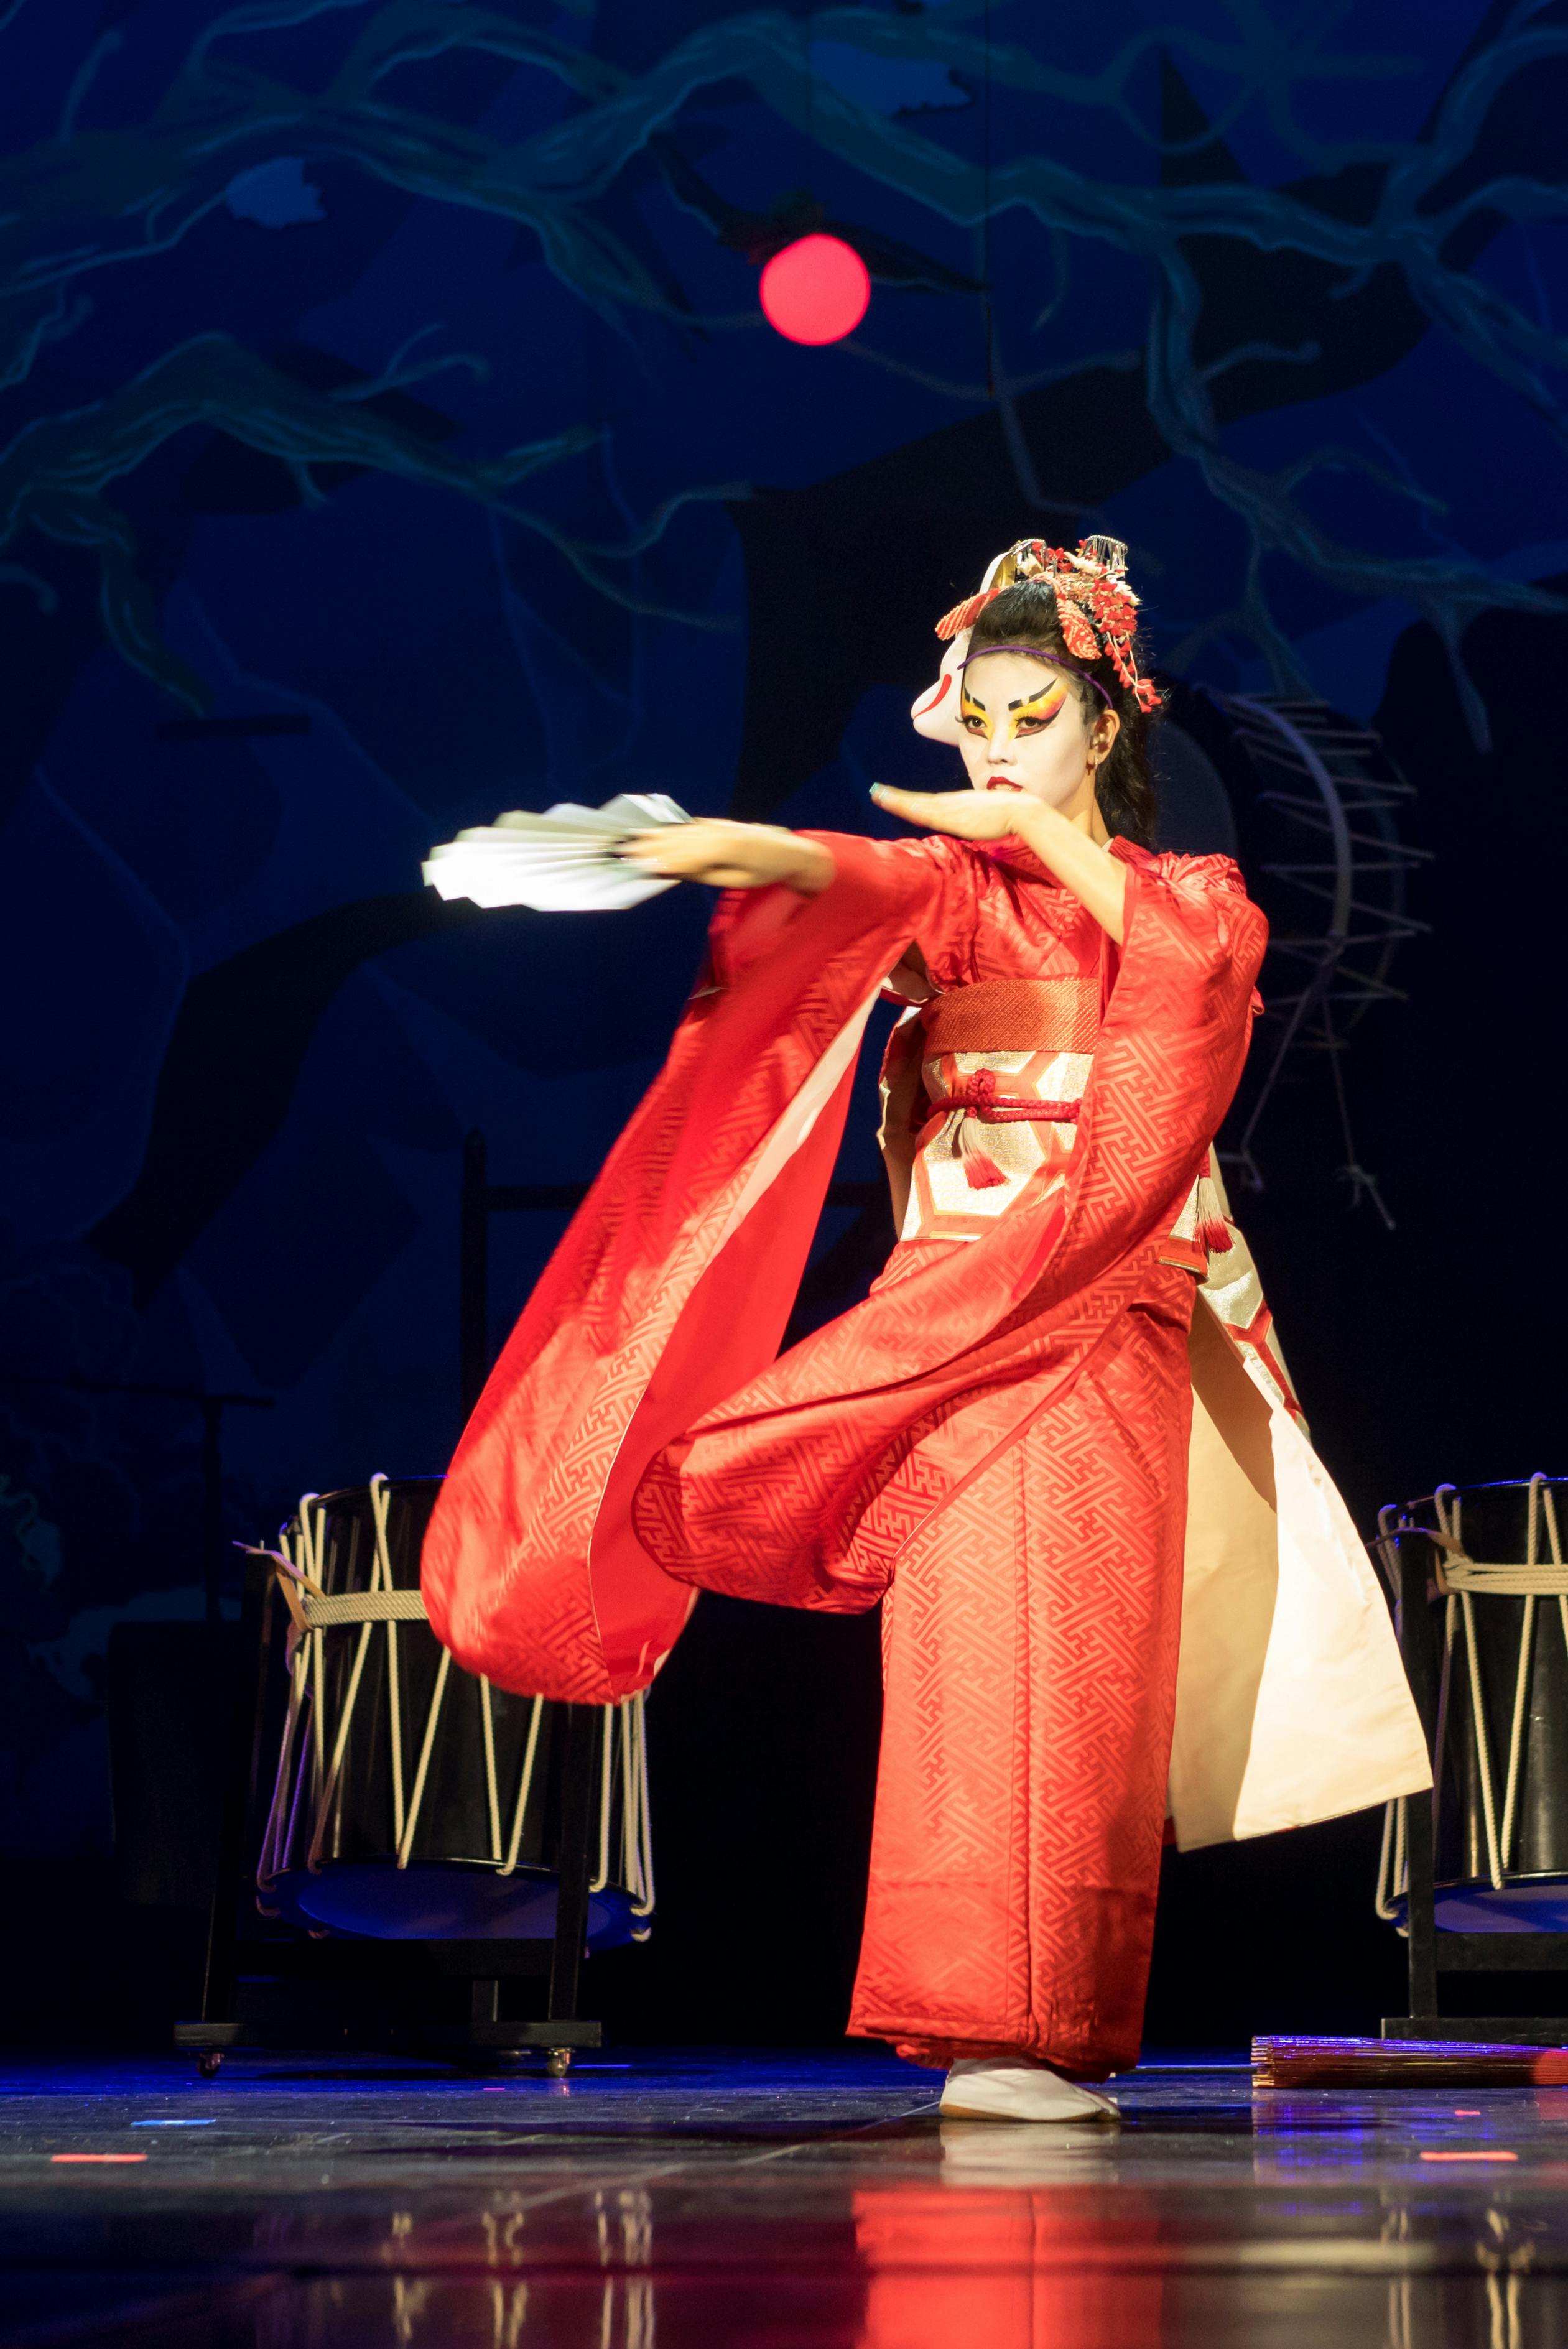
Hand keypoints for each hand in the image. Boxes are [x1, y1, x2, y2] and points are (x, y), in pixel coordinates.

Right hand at [619, 819, 832, 893]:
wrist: (787, 850)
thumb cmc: (764, 871)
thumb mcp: (737, 879)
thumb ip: (705, 873)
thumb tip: (675, 870)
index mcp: (725, 848)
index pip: (687, 856)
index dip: (662, 860)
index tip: (640, 864)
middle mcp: (718, 831)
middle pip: (678, 841)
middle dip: (650, 847)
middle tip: (623, 852)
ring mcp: (716, 825)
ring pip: (680, 832)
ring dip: (655, 836)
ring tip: (631, 840)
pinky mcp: (714, 823)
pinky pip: (687, 826)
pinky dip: (669, 829)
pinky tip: (654, 831)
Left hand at [869, 784, 1024, 841]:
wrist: (1020, 811)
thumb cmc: (1007, 814)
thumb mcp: (982, 816)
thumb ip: (971, 819)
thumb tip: (968, 824)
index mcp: (956, 802)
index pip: (927, 801)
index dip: (908, 799)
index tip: (891, 795)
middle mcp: (951, 803)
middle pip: (918, 800)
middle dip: (896, 797)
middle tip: (875, 791)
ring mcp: (952, 809)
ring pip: (919, 805)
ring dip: (898, 801)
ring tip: (879, 796)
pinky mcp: (956, 819)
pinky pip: (930, 815)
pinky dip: (914, 809)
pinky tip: (902, 807)